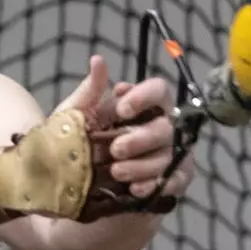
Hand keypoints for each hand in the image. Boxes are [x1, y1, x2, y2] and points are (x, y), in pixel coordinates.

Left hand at [59, 56, 195, 204]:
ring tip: (116, 172)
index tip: (121, 110)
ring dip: (142, 165)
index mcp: (143, 106)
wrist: (77, 187)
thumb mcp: (76, 117)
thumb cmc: (79, 144)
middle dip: (140, 139)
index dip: (144, 97)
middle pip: (165, 127)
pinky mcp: (173, 181)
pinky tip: (135, 189)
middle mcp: (163, 127)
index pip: (158, 91)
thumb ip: (90, 91)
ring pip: (169, 156)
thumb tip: (98, 60)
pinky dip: (155, 184)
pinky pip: (175, 181)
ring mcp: (171, 154)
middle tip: (115, 149)